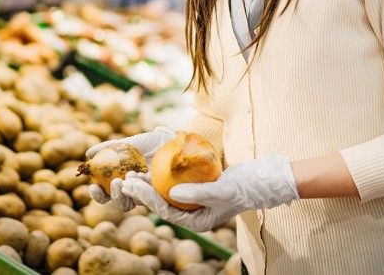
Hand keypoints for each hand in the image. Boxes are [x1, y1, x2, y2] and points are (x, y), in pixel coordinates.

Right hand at [87, 126, 174, 206]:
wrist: (177, 140)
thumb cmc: (154, 142)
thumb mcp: (131, 142)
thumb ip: (111, 147)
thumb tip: (88, 153)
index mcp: (124, 179)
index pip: (107, 192)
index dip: (97, 192)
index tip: (92, 185)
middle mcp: (135, 189)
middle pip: (117, 201)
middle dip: (107, 197)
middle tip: (107, 184)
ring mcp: (148, 193)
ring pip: (130, 204)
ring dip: (123, 195)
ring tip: (123, 180)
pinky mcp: (161, 196)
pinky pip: (147, 199)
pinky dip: (140, 189)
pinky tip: (140, 177)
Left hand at [120, 155, 298, 231]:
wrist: (258, 180)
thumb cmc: (242, 187)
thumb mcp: (221, 190)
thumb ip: (197, 192)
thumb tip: (170, 193)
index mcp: (195, 221)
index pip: (165, 209)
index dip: (147, 196)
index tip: (133, 183)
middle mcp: (191, 213)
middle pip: (161, 203)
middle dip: (142, 192)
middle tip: (126, 178)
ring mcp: (193, 201)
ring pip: (165, 192)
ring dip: (149, 183)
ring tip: (133, 172)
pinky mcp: (194, 188)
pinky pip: (174, 181)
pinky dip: (163, 173)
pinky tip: (153, 161)